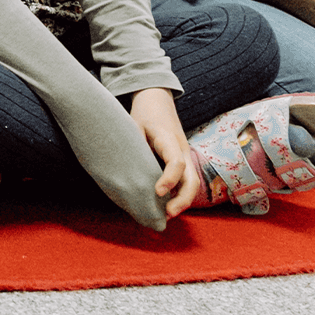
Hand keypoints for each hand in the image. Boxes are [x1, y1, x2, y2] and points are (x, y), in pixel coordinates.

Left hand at [128, 87, 198, 219]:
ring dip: (182, 201)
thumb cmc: (143, 114)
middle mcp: (181, 150)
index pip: (176, 162)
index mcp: (169, 139)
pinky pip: (186, 182)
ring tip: (165, 215)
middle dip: (182, 200)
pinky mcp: (182, 162)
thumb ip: (132, 145)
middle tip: (166, 214)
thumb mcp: (133, 125)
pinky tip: (165, 207)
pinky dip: (179, 196)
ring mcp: (184, 156)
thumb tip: (122, 171)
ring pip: (192, 183)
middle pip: (192, 179)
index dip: (169, 179)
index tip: (157, 192)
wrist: (157, 100)